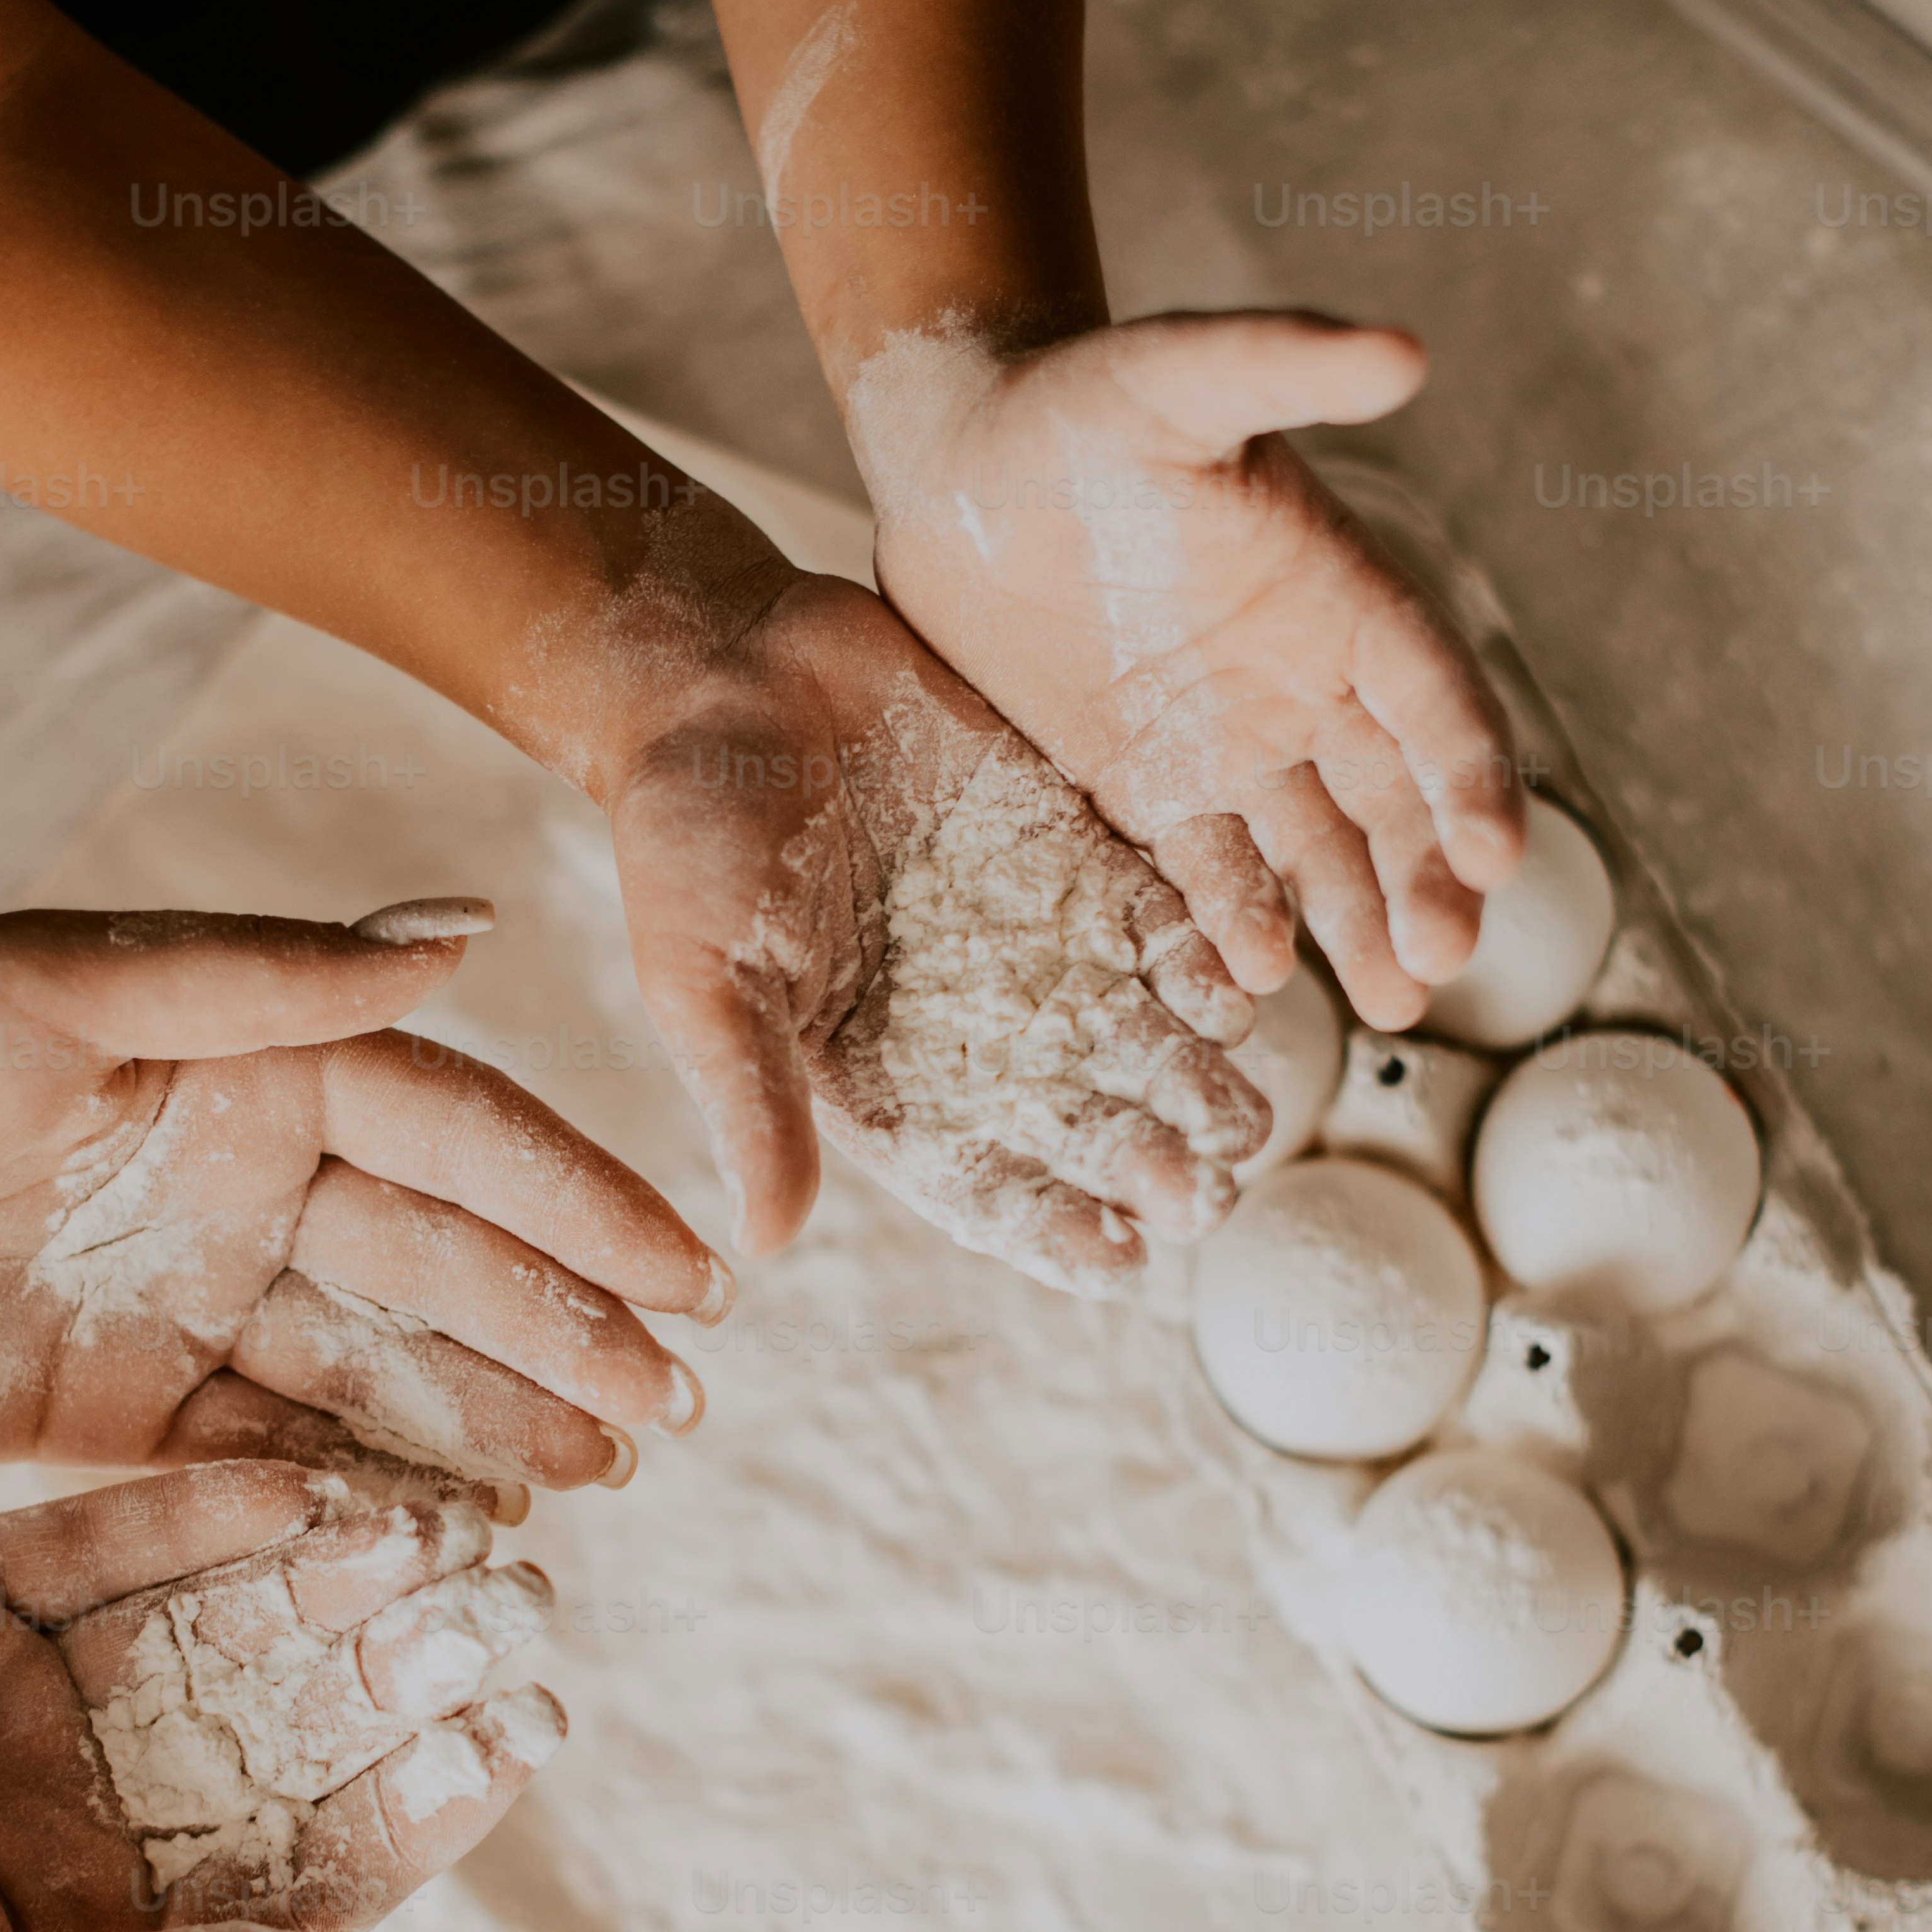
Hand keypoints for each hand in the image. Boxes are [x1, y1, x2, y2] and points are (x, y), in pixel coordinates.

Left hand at [0, 906, 727, 1494]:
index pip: (462, 1134)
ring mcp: (200, 1300)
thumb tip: (474, 930)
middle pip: (449, 1262)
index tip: (697, 1268)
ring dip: (503, 1416)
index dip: (583, 1202)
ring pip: (388, 1368)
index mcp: (254, 1065)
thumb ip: (274, 976)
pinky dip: (378, 1490)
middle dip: (574, 1329)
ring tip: (614, 1471)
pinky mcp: (134, 1410)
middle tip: (683, 1406)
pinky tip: (473, 1525)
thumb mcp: (71, 989)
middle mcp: (249, 1180)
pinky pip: (286, 1456)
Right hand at [0, 1464, 561, 1931]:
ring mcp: (34, 1683)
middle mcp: (87, 1800)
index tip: (520, 1732)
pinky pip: (121, 1534)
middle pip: (290, 1732)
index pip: (307, 1866)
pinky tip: (312, 1478)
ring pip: (226, 1620)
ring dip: (335, 1579)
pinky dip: (214, 1506)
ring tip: (446, 1529)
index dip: (422, 1805)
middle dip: (404, 1676)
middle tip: (517, 1610)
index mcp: (99, 1921)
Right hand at [600, 567, 1268, 1282]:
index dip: (1056, 1231)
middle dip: (1156, 1165)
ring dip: (1202, 1081)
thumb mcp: (704, 978)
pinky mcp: (1076, 856)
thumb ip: (751, 1100)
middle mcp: (976, 1034)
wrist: (727, 674)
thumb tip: (762, 1243)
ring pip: (1146, 1039)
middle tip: (1207, 1190)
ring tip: (1244, 1109)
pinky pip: (1164, 922)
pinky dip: (1205, 959)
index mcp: (889, 1085)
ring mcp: (1035, 946)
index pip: (989, 1188)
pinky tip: (1239, 989)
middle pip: (1089, 1126)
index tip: (1119, 1256)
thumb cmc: (686, 837)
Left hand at [851, 312, 1526, 1028]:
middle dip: (1426, 881)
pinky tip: (1254, 979)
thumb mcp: (1177, 375)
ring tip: (1394, 1000)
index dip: (1471, 775)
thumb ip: (1282, 365)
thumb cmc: (1074, 404)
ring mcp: (1228, 746)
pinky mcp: (1147, 789)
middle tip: (1443, 961)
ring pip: (1318, 852)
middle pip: (1393, 800)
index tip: (1499, 853)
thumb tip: (1402, 351)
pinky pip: (1206, 871)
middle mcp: (1302, 684)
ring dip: (1358, 925)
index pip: (1433, 701)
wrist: (956, 464)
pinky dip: (1234, 923)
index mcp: (1338, 596)